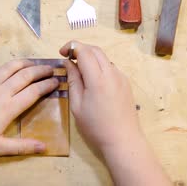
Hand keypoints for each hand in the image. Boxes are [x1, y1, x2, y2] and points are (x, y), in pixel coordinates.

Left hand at [0, 60, 58, 155]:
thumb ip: (22, 146)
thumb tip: (44, 147)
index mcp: (9, 108)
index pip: (34, 92)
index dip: (47, 85)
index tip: (57, 81)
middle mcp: (2, 92)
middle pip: (26, 76)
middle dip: (42, 71)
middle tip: (52, 69)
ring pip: (12, 68)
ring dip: (27, 63)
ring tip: (36, 62)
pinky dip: (10, 64)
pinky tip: (14, 65)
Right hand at [60, 42, 171, 185]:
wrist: (123, 140)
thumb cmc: (96, 127)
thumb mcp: (77, 105)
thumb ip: (73, 80)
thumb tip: (68, 63)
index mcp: (97, 78)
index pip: (84, 51)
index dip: (71, 47)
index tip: (61, 53)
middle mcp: (112, 73)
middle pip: (95, 50)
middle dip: (80, 49)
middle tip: (68, 58)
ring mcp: (121, 77)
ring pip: (104, 57)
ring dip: (90, 57)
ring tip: (79, 70)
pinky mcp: (126, 83)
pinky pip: (110, 67)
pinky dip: (99, 66)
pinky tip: (92, 80)